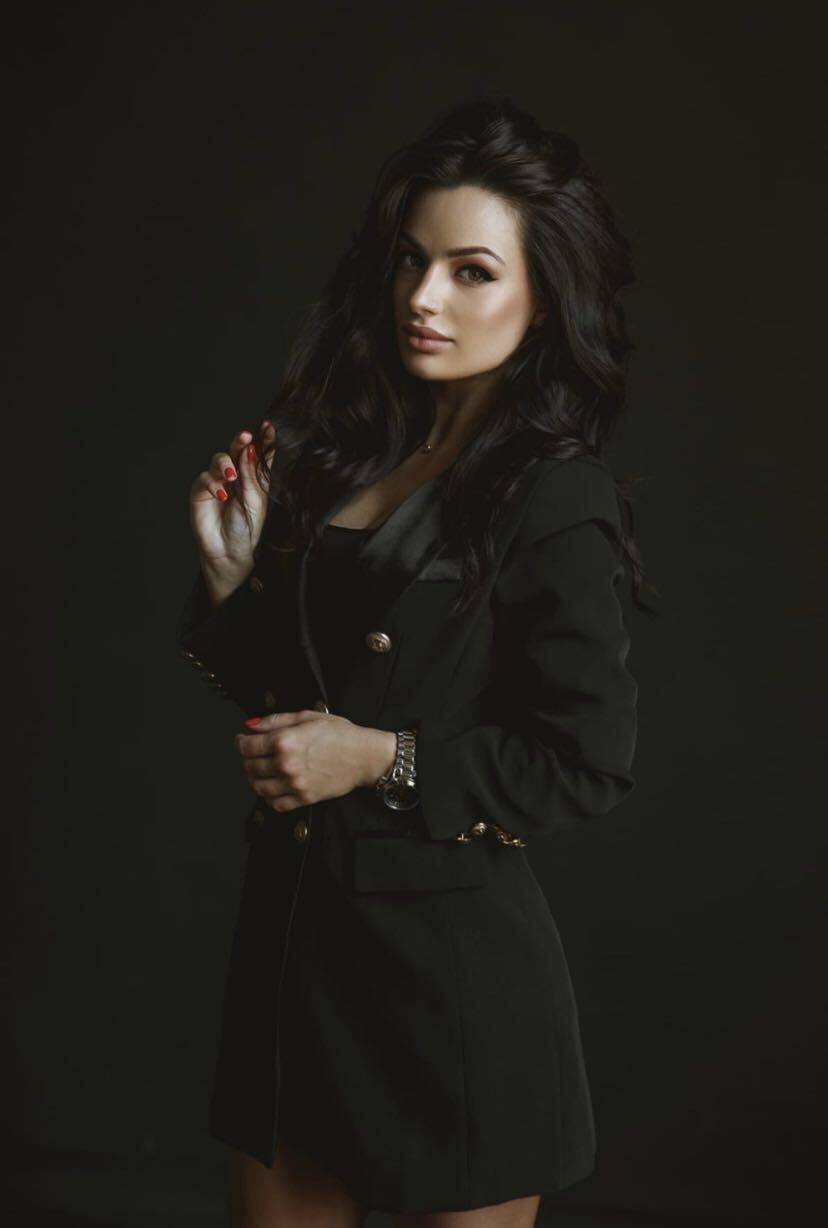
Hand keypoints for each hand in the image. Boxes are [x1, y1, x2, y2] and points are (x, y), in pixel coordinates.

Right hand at [188, 422, 276, 574]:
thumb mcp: (255, 500)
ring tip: (232, 476)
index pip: (258, 455)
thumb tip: (250, 448)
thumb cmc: (246, 528)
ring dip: (226, 464)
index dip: (263, 440)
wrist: (230, 551)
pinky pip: (205, 478)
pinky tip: (222, 495)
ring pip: (219, 459)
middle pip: (236, 450)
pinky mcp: (201, 491)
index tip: (268, 427)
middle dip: (240, 441)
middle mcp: (236, 476)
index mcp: (253, 478)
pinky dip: (213, 484)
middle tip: (246, 436)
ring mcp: (218, 481)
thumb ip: (251, 475)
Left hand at [234, 711, 395, 812]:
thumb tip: (252, 725)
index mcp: (285, 741)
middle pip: (250, 767)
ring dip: (255, 779)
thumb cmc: (341, 734)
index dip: (240, 742)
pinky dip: (269, 797)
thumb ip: (276, 720)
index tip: (242, 741)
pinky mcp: (304, 798)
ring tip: (262, 771)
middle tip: (253, 754)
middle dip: (247, 759)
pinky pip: (275, 804)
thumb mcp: (307, 717)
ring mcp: (294, 784)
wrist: (365, 756)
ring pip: (259, 787)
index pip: (247, 746)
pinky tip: (274, 787)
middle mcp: (286, 764)